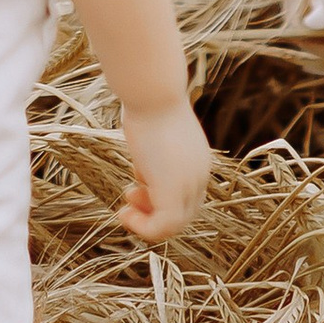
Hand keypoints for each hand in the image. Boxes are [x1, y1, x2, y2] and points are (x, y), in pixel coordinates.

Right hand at [117, 95, 212, 242]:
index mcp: (198, 161)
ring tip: (125, 211)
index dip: (160, 197)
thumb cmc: (148, 104)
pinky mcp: (173, 191)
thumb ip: (154, 157)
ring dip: (147, 223)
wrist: (153, 93)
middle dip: (154, 210)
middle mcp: (199, 175)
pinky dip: (144, 228)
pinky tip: (124, 215)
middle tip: (129, 195)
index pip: (187, 195)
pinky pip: (164, 227)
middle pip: (184, 212)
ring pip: (175, 224)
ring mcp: (189, 184)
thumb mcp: (154, 136)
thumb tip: (144, 170)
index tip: (135, 186)